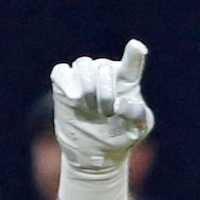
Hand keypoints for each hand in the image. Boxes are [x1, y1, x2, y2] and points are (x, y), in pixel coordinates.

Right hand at [50, 39, 153, 175]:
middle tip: (106, 114)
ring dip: (88, 87)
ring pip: (83, 64)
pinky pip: (61, 71)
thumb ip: (138, 114)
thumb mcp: (137, 130)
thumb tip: (122, 104)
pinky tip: (74, 97)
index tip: (137, 48)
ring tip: (90, 109)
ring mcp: (83, 77)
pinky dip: (66, 81)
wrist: (96, 152)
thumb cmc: (120, 137)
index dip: (134, 54)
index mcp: (126, 80)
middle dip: (105, 93)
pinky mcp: (64, 85)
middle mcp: (104, 72)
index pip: (131, 63)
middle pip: (104, 67)